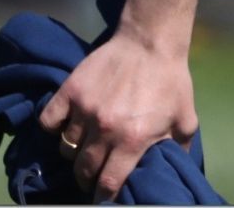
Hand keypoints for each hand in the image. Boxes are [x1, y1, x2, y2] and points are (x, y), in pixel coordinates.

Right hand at [39, 30, 197, 201]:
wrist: (151, 41)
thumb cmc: (171, 82)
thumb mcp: (185, 120)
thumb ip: (177, 151)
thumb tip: (172, 175)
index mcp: (133, 140)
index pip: (108, 184)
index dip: (104, 196)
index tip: (104, 197)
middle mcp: (105, 129)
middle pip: (83, 170)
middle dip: (88, 178)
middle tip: (92, 174)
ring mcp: (85, 109)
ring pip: (66, 148)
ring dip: (74, 153)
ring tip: (84, 148)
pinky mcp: (71, 91)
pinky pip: (49, 121)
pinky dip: (54, 128)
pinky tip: (66, 126)